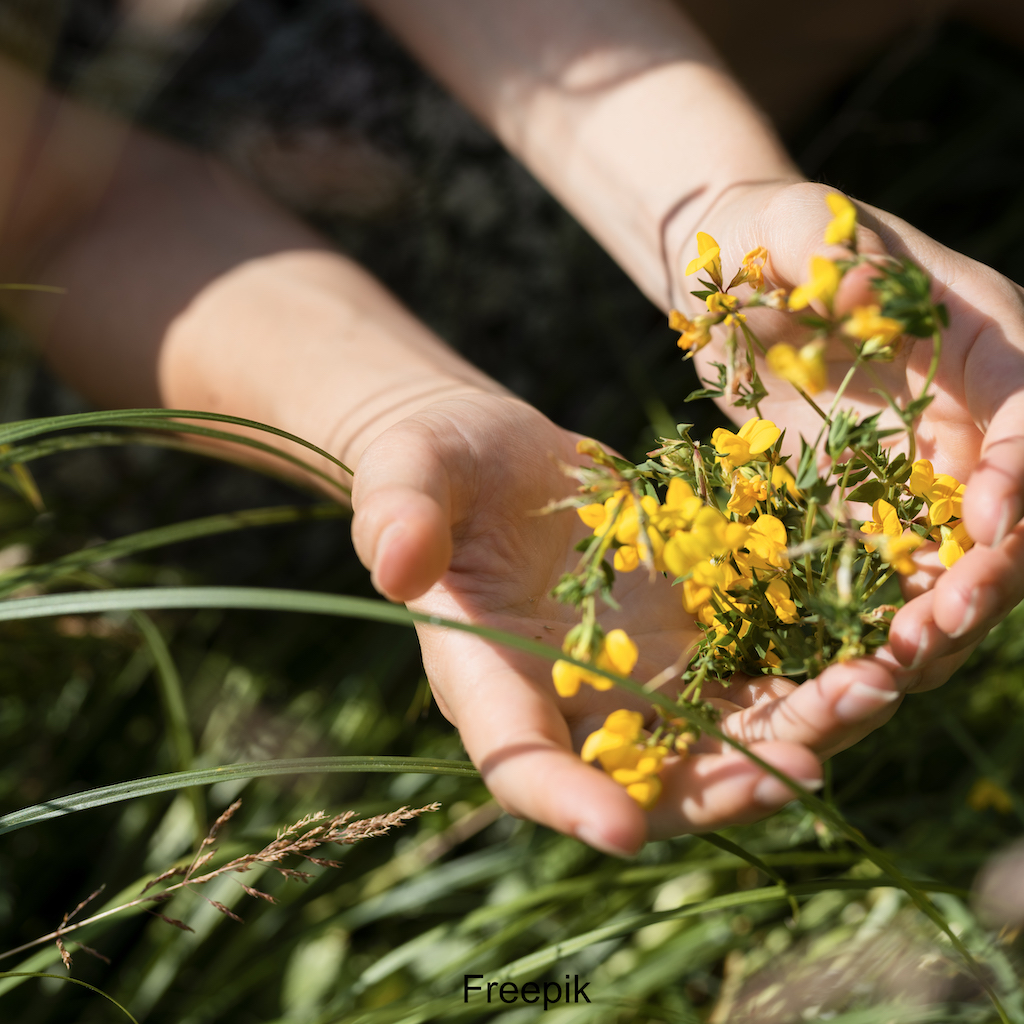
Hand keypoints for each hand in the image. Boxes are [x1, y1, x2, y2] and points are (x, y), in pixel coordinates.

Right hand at [351, 393, 907, 852]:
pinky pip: (752, 671)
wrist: (496, 457)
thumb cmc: (435, 468)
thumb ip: (399, 516)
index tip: (618, 830)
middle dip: (719, 789)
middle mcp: (570, 702)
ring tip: (867, 695)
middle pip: (642, 779)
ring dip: (791, 734)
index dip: (565, 802)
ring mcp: (636, 675)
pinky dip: (807, 673)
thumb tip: (396, 566)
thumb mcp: (407, 477)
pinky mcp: (687, 633)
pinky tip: (871, 647)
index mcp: (490, 681)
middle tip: (798, 772)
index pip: (519, 764)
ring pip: (716, 738)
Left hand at [681, 181, 1023, 695]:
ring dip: (938, 616)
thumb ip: (832, 253)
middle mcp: (972, 416)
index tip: (985, 528)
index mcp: (988, 343)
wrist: (730, 282)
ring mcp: (920, 469)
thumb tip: (862, 289)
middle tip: (940, 625)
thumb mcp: (797, 228)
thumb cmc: (772, 239)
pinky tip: (846, 660)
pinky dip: (877, 617)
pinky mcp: (864, 505)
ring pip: (956, 559)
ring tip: (892, 665)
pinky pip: (886, 572)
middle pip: (1013, 510)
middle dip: (989, 574)